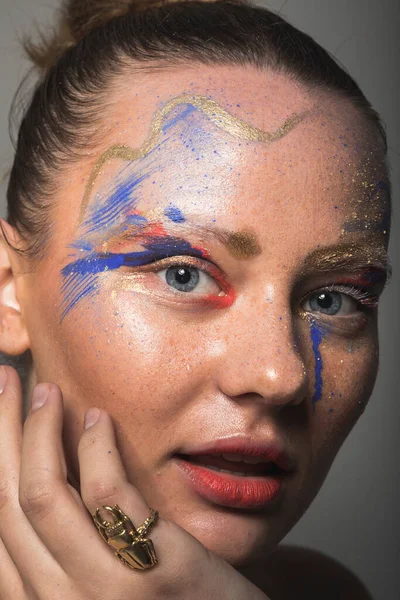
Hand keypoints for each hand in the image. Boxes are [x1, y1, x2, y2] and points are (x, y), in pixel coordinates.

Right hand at [0, 366, 269, 598]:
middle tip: (5, 378)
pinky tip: (100, 416)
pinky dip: (96, 446)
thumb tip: (38, 468)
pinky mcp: (156, 569)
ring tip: (46, 390)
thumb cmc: (160, 597)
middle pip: (8, 501)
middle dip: (1, 429)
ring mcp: (106, 592)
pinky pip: (107, 493)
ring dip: (38, 430)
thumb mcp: (97, 580)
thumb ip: (63, 546)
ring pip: (43, 494)